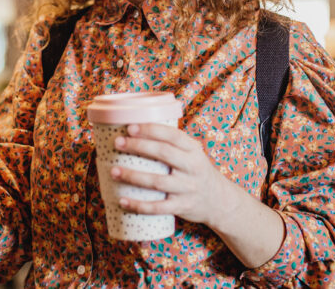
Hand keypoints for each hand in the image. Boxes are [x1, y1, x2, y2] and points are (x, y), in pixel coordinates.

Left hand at [110, 123, 232, 226]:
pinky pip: (158, 207)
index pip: (172, 136)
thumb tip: (135, 130)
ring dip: (133, 176)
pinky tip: (123, 201)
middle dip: (138, 146)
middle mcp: (192, 167)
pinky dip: (139, 205)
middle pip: (163, 154)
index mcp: (193, 150)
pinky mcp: (182, 207)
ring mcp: (188, 188)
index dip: (151, 130)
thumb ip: (172, 144)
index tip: (130, 127)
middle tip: (118, 143)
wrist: (219, 201)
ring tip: (114, 171)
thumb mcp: (193, 153)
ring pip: (157, 181)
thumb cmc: (196, 171)